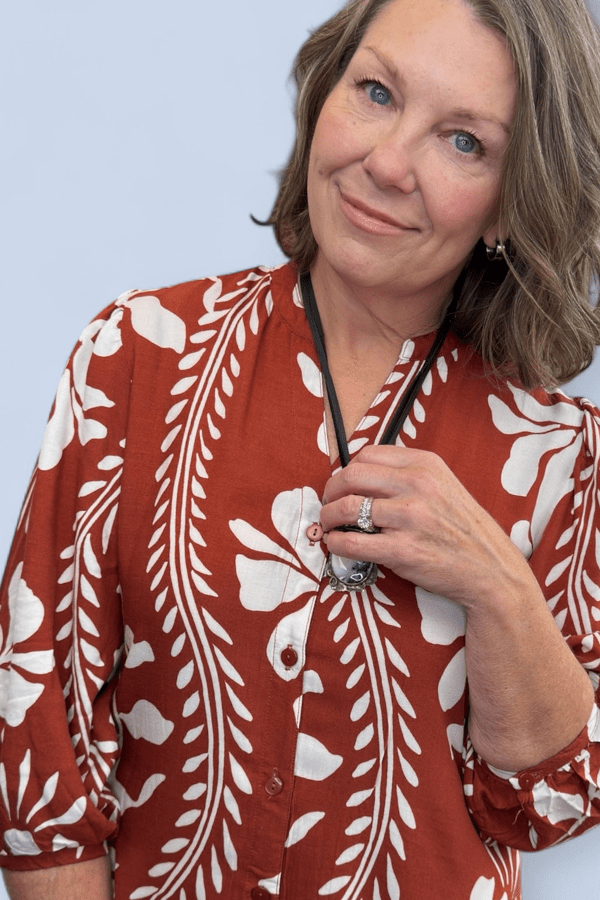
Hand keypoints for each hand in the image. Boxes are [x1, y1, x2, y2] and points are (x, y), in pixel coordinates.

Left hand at [320, 445, 534, 608]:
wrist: (491, 570)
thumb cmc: (464, 531)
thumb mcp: (443, 486)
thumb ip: (408, 476)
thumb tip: (360, 476)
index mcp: (425, 465)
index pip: (367, 454)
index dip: (346, 469)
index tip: (343, 484)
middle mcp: (418, 486)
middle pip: (351, 476)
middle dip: (330, 490)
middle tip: (328, 504)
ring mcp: (410, 518)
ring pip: (346, 507)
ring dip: (328, 517)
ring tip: (329, 525)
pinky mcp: (402, 551)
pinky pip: (351, 542)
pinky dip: (336, 542)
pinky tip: (337, 544)